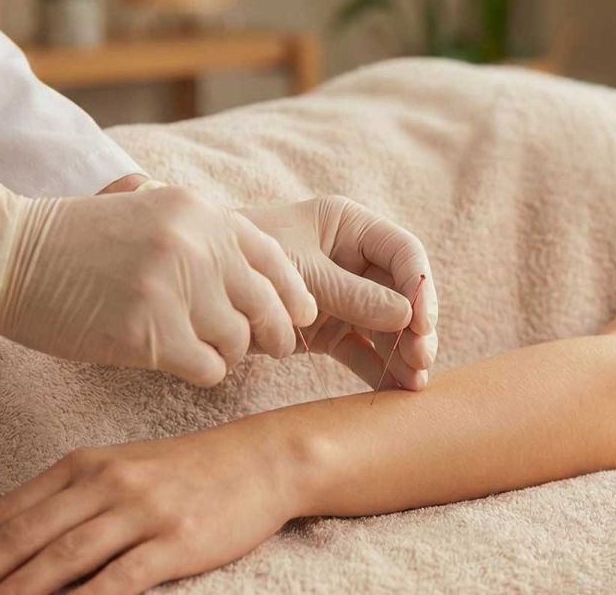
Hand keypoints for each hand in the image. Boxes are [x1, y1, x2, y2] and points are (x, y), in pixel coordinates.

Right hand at [0, 172, 317, 386]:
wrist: (8, 256)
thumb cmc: (80, 242)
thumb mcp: (153, 211)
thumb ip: (209, 235)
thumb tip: (274, 279)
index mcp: (203, 212)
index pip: (275, 258)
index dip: (294, 294)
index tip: (303, 316)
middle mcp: (199, 245)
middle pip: (268, 305)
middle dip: (275, 333)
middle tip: (271, 349)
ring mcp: (177, 289)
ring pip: (240, 341)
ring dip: (227, 353)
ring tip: (202, 348)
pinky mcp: (152, 333)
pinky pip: (209, 368)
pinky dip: (202, 372)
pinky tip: (180, 363)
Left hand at [0, 425, 307, 594]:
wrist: (264, 459)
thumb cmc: (191, 469)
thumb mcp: (125, 467)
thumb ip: (74, 497)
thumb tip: (17, 540)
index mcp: (88, 464)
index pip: (10, 511)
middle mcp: (108, 482)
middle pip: (24, 537)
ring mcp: (142, 511)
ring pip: (61, 559)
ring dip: (15, 594)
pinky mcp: (175, 540)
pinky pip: (118, 580)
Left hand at [240, 196, 438, 390]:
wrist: (194, 285)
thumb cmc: (244, 259)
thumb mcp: (300, 272)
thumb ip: (351, 294)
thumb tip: (406, 317)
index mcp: (350, 227)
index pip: (404, 252)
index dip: (419, 287)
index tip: (420, 323)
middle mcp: (354, 259)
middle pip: (403, 293)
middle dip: (416, 328)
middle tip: (421, 359)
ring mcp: (345, 296)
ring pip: (388, 326)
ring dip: (403, 353)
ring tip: (414, 384)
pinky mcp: (330, 329)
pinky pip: (362, 348)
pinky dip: (377, 368)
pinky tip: (395, 390)